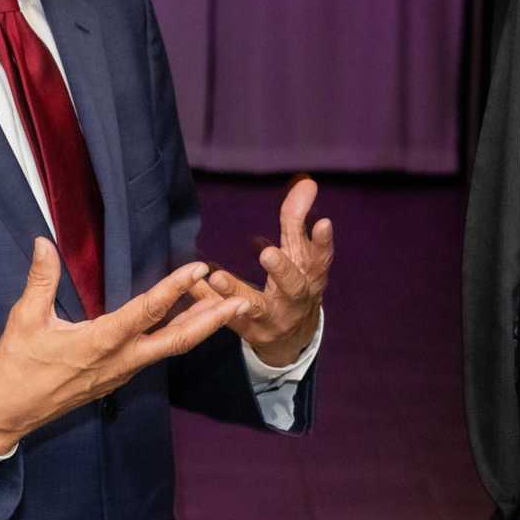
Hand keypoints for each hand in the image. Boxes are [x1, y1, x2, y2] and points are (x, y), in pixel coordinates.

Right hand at [0, 237, 246, 454]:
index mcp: (99, 342)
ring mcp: (120, 373)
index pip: (146, 312)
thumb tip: (45, 242)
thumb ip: (41, 279)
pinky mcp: (116, 378)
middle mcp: (119, 361)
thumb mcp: (24, 320)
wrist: (5, 414)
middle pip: (176, 341)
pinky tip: (190, 323)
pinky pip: (155, 355)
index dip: (175, 288)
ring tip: (228, 307)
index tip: (199, 268)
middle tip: (242, 300)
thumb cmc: (14, 366)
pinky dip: (177, 337)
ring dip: (200, 328)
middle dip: (212, 320)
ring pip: (170, 349)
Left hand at [198, 176, 333, 367]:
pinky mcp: (248, 330)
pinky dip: (211, 302)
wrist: (292, 337)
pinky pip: (227, 315)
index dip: (323, 241)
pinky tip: (195, 286)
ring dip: (237, 291)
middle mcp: (296, 299)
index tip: (324, 222)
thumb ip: (298, 218)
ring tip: (218, 276)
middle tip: (267, 253)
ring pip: (256, 307)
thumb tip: (306, 182)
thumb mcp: (299, 253)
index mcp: (311, 277)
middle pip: (293, 286)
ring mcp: (273, 318)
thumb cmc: (294, 282)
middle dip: (281, 270)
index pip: (321, 258)